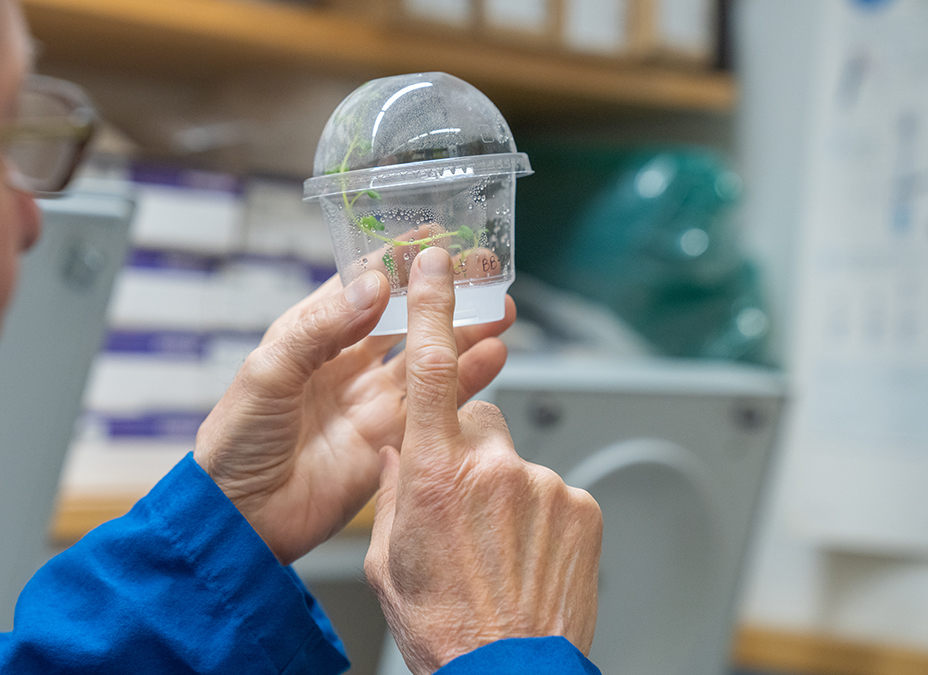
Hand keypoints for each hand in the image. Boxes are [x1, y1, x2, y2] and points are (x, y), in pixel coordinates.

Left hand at [194, 269, 515, 564]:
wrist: (241, 518)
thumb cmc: (235, 441)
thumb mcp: (268, 370)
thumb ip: (321, 327)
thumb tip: (372, 285)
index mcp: (311, 336)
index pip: (362, 286)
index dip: (398, 260)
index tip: (435, 237)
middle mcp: (346, 365)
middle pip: (407, 320)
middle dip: (446, 295)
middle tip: (485, 271)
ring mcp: (371, 403)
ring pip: (430, 359)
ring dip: (466, 333)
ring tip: (502, 310)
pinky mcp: (390, 441)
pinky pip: (436, 405)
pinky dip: (467, 381)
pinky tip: (493, 357)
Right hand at [364, 248, 602, 674]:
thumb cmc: (443, 627)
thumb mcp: (388, 559)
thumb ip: (395, 491)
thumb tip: (401, 455)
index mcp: (433, 476)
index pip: (428, 370)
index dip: (431, 309)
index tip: (435, 266)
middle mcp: (492, 470)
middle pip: (478, 421)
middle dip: (466, 449)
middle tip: (461, 508)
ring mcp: (544, 486)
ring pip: (515, 462)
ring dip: (504, 491)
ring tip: (496, 549)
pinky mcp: (582, 507)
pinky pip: (551, 489)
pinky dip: (538, 513)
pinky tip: (526, 556)